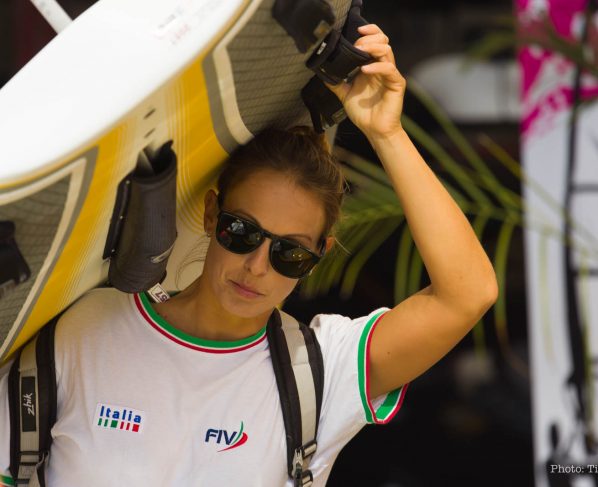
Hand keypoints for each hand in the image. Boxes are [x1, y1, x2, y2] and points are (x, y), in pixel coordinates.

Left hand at [326, 24, 405, 140]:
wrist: (374, 130)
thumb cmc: (364, 114)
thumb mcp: (345, 95)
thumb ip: (336, 83)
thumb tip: (323, 73)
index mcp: (372, 67)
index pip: (375, 42)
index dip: (367, 34)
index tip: (355, 32)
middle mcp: (382, 68)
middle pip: (382, 41)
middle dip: (368, 38)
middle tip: (357, 43)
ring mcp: (390, 74)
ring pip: (387, 51)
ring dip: (372, 48)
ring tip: (360, 51)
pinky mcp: (396, 83)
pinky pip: (389, 69)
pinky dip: (376, 66)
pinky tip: (365, 69)